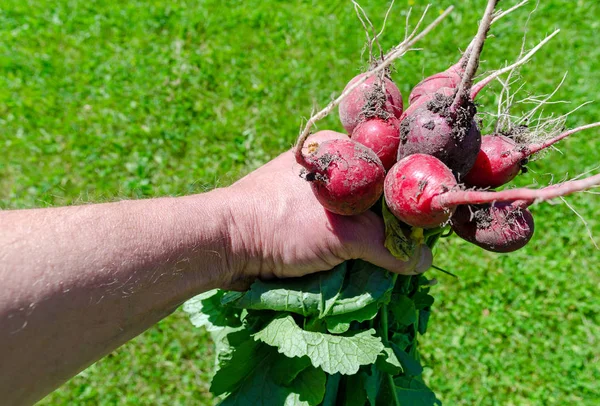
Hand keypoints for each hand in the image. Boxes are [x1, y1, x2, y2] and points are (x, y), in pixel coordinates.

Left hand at [220, 130, 432, 288]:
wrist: (223, 245)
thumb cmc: (281, 223)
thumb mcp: (342, 233)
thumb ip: (386, 245)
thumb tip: (422, 260)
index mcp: (337, 151)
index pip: (389, 166)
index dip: (409, 192)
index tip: (428, 220)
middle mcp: (328, 170)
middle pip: (375, 196)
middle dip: (391, 223)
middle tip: (412, 246)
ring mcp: (313, 198)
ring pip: (357, 217)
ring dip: (370, 241)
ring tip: (390, 260)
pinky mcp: (301, 223)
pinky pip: (338, 232)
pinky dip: (351, 250)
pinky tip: (364, 265)